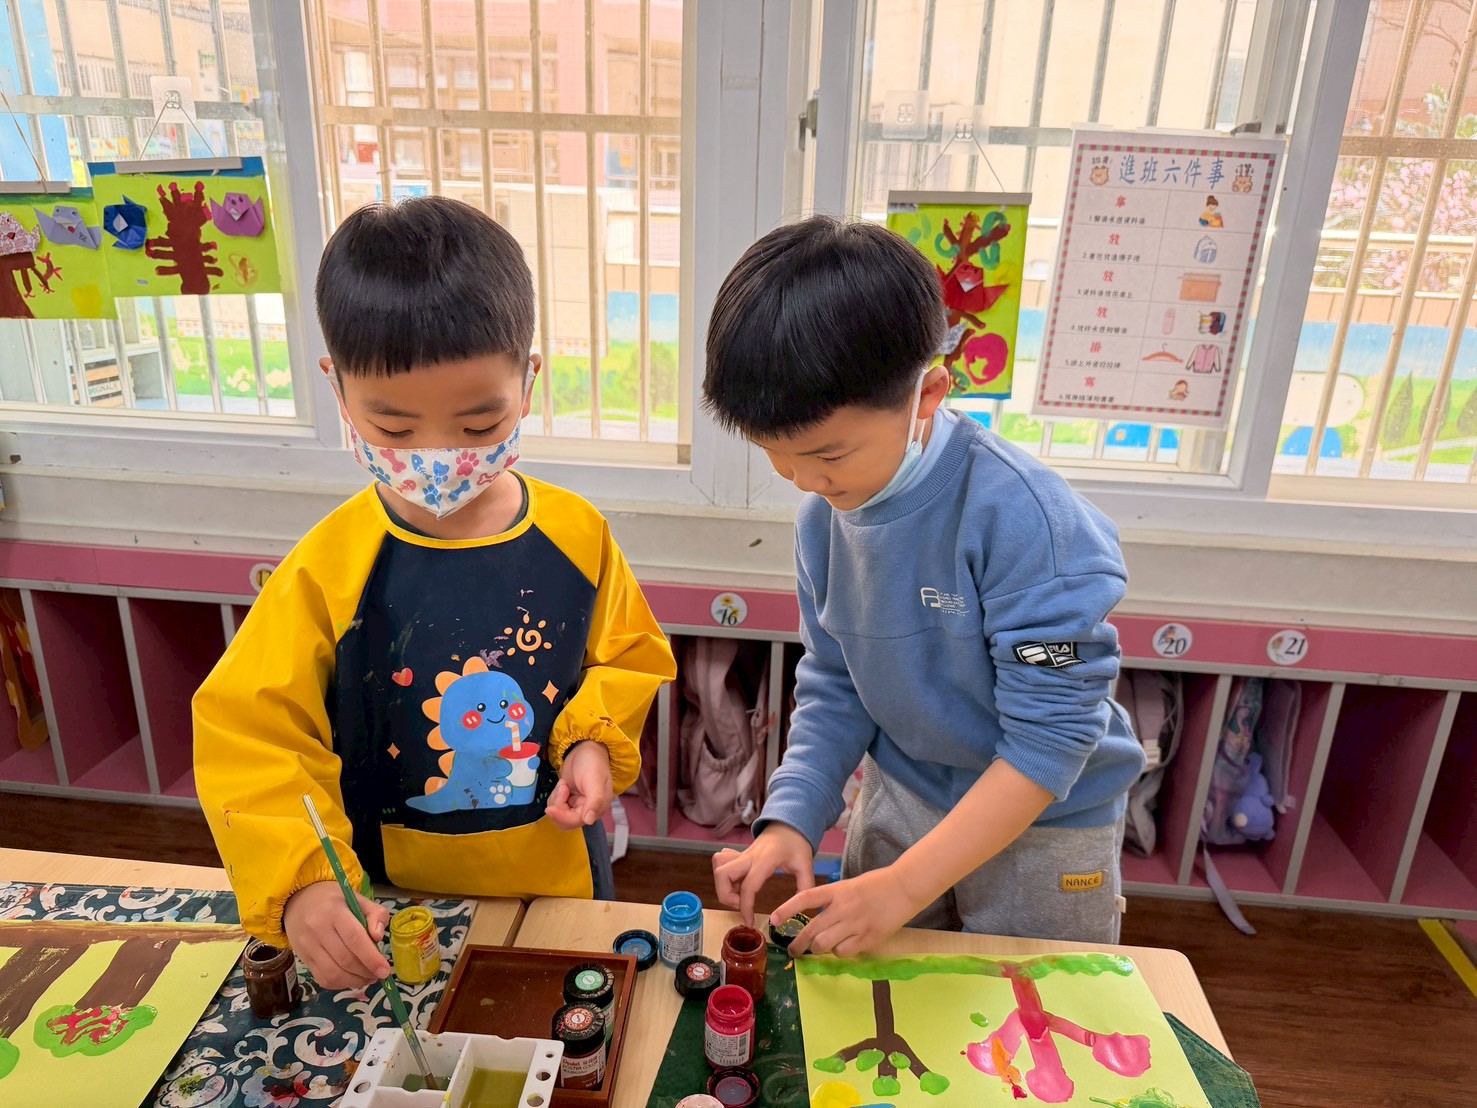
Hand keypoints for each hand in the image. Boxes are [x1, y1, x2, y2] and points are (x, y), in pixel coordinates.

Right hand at [282, 880, 389, 989]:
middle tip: (380, 974)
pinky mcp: (303, 958)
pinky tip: (352, 979)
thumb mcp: (358, 899)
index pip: (354, 938)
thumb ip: (375, 914)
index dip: (371, 958)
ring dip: (355, 981)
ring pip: (333, 973)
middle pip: (345, 959)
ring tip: (368, 978)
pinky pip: (322, 979)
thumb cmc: (335, 900)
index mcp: (335, 911)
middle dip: (366, 971)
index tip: (385, 970)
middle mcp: (318, 929)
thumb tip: (378, 937)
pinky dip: (340, 984)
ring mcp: (307, 946)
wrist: (300, 901)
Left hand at [546, 741, 612, 829]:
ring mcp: (577, 805)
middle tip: (562, 787)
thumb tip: (589, 821)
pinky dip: (555, 796)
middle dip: (558, 806)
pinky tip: (563, 784)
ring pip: (559, 814)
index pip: (576, 821)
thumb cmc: (593, 762)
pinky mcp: (568, 800)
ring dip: (556, 799)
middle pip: (565, 821)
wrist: (585, 748)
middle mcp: (587, 810)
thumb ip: (594, 801)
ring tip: (564, 783)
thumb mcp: (594, 780)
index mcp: (597, 808)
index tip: (550, 808)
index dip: (562, 817)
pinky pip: (556, 806)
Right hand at [713, 823, 814, 925]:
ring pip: (718, 867)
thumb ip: (805, 887)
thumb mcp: (806, 865)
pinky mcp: (739, 855)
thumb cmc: (797, 844)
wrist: (789, 823)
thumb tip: (802, 909)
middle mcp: (749, 856)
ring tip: (739, 895)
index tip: (750, 922)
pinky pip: (721, 863)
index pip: (748, 886)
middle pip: (722, 874)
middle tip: (741, 905)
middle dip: (726, 896)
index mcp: (765, 860)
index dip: (745, 907)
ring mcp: (742, 854)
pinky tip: (738, 883)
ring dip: (723, 885)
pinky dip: (724, 876)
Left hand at [772, 867, 920, 957]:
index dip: (787, 909)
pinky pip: (844, 952)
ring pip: (824, 945)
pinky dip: (839, 953)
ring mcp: (855, 924)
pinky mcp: (868, 938)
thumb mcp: (849, 886)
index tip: (773, 920)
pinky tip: (843, 947)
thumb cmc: (876, 885)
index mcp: (837, 890)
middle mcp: (842, 907)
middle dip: (797, 945)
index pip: (805, 898)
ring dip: (818, 950)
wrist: (904, 887)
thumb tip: (817, 921)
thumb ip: (832, 902)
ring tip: (820, 949)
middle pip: (811, 930)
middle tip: (793, 951)